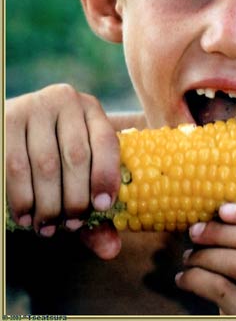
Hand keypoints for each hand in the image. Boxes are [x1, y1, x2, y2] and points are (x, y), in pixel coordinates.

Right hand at [6, 84, 120, 257]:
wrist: (12, 135)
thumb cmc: (53, 159)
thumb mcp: (76, 175)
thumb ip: (94, 210)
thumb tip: (112, 250)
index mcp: (90, 109)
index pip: (106, 140)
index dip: (106, 176)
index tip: (104, 207)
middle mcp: (65, 99)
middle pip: (77, 156)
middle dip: (75, 199)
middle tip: (70, 226)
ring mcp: (34, 106)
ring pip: (46, 165)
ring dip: (48, 204)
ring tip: (48, 228)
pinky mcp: (7, 119)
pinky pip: (15, 166)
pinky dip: (22, 198)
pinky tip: (25, 217)